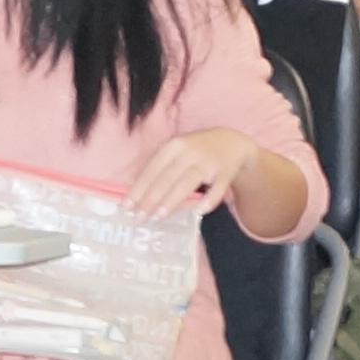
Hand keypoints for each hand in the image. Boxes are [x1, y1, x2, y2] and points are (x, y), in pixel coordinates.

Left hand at [126, 126, 265, 219]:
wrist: (232, 142)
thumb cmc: (196, 151)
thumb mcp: (176, 152)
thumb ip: (160, 169)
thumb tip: (137, 195)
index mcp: (173, 146)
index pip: (152, 169)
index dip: (139, 188)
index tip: (127, 206)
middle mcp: (189, 152)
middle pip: (167, 178)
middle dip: (151, 199)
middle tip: (139, 217)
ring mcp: (208, 162)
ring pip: (187, 183)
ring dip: (172, 201)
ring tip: (158, 216)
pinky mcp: (225, 172)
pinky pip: (217, 189)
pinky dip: (208, 200)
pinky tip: (198, 212)